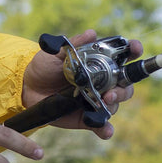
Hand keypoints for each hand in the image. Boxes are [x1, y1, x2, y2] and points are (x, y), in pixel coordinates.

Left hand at [21, 29, 141, 138]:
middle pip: (125, 86)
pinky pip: (101, 126)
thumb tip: (91, 33)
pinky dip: (104, 128)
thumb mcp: (55, 52)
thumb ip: (73, 44)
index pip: (122, 58)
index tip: (135, 48)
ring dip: (113, 104)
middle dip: (123, 89)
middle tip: (111, 91)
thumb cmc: (43, 66)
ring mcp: (96, 101)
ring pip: (115, 105)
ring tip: (104, 101)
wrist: (26, 87)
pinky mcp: (87, 118)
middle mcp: (102, 83)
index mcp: (98, 64)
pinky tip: (102, 128)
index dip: (133, 52)